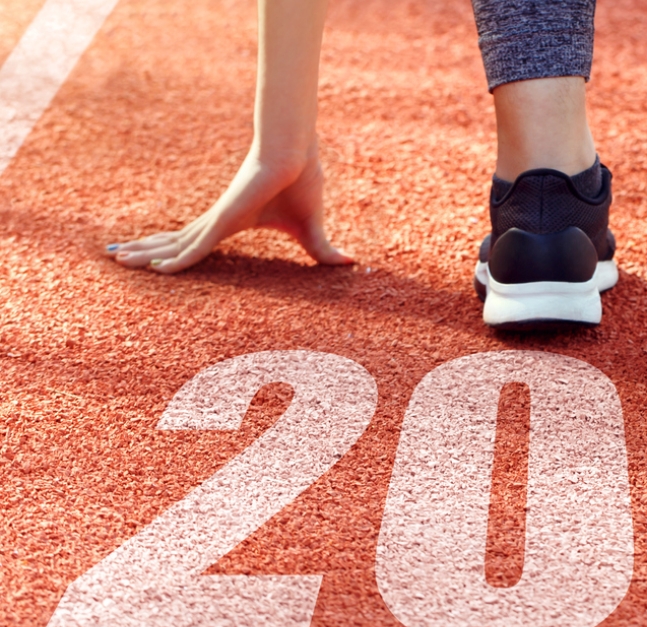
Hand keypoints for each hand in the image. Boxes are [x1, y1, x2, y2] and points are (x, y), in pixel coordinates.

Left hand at [108, 144, 351, 273]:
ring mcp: (218, 219)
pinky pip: (196, 247)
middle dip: (144, 248)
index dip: (173, 250)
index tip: (150, 259)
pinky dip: (176, 260)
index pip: (195, 241)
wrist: (297, 153)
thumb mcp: (311, 228)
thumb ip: (321, 250)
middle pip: (174, 240)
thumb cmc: (302, 182)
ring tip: (114, 257)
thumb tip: (350, 263)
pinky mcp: (224, 219)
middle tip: (116, 255)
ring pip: (174, 243)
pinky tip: (154, 269)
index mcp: (232, 222)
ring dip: (144, 252)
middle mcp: (218, 220)